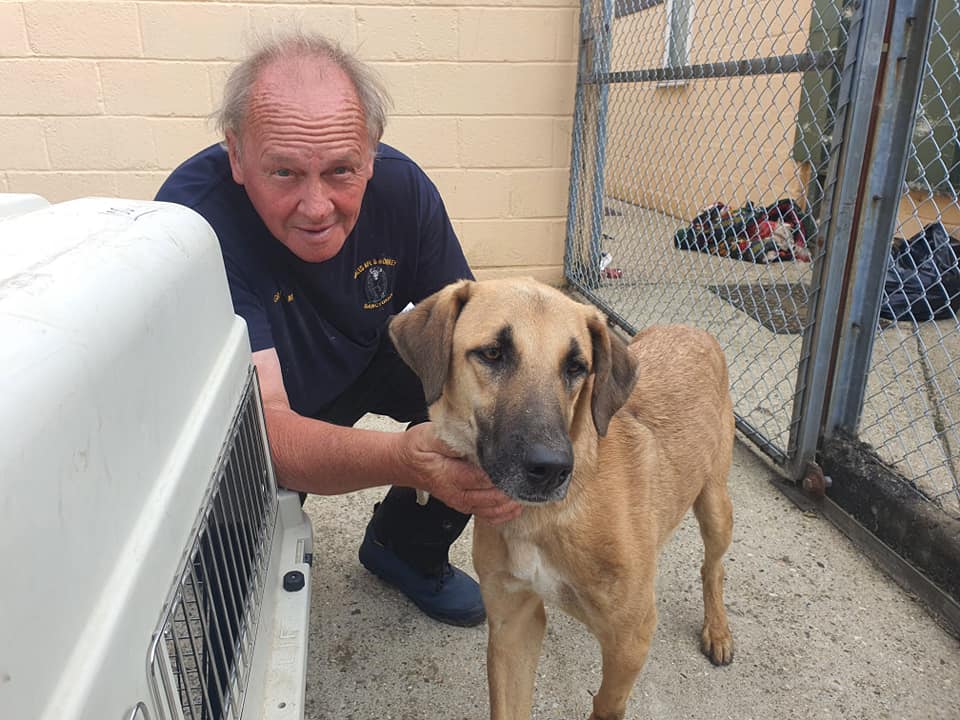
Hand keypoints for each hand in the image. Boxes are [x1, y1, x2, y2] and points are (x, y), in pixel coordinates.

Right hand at [398, 423, 521, 524]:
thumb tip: (477, 440)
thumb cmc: (419, 447)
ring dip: (511, 504)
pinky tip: (516, 506)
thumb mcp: (431, 436)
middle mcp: (457, 494)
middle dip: (512, 490)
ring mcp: (462, 503)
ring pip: (492, 510)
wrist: (406, 463)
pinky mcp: (465, 506)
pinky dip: (504, 514)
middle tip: (532, 480)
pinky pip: (487, 516)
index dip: (502, 474)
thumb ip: (454, 440)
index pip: (482, 478)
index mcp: (450, 475)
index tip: (519, 466)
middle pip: (491, 497)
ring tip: (529, 493)